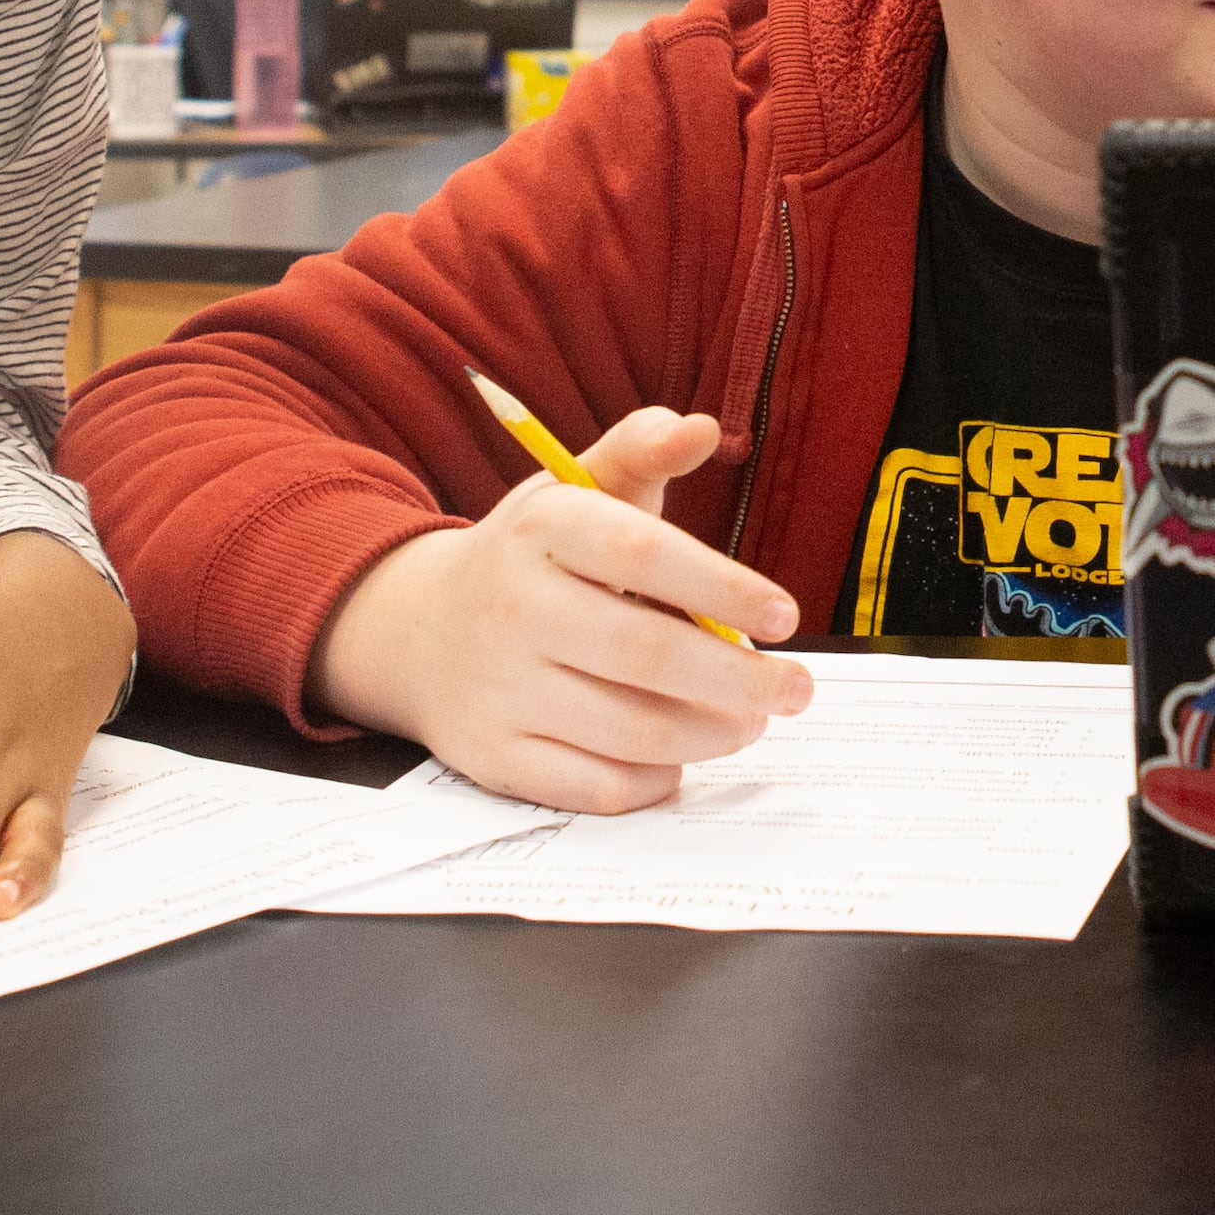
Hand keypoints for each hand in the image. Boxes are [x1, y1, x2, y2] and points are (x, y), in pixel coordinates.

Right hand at [311, 404, 807, 812]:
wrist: (418, 629)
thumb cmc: (533, 556)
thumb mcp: (576, 489)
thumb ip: (640, 450)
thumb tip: (700, 428)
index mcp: (542, 529)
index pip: (644, 554)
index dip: (725, 587)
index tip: (786, 617)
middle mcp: (513, 608)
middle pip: (648, 655)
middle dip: (741, 680)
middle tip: (796, 689)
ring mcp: (498, 687)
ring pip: (630, 729)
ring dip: (711, 733)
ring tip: (751, 722)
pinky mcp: (492, 755)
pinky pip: (593, 786)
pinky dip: (653, 780)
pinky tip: (681, 756)